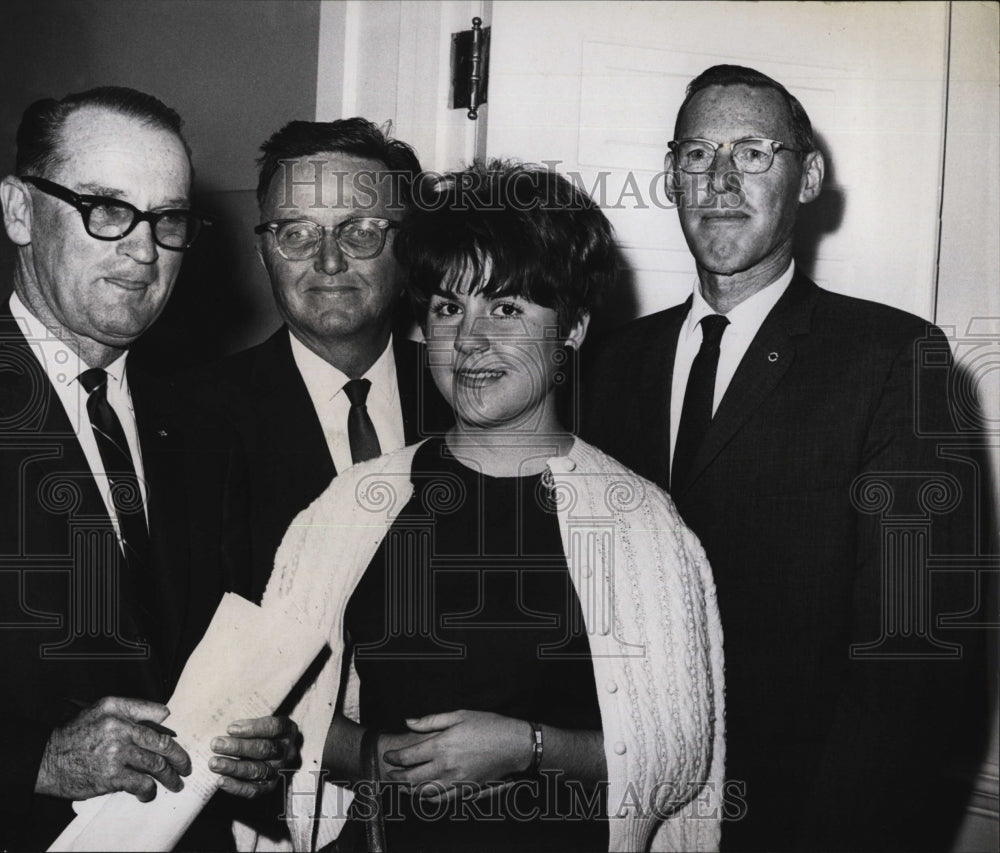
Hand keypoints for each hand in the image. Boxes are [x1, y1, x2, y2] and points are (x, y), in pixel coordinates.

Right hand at [35, 697, 191, 802]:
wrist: (44, 758)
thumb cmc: (72, 735)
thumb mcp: (98, 710)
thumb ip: (129, 710)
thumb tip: (163, 717)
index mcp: (117, 709)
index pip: (157, 713)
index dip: (171, 728)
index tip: (178, 740)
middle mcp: (119, 728)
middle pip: (162, 743)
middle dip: (179, 757)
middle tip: (186, 766)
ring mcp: (117, 753)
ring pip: (156, 765)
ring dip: (169, 777)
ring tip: (175, 783)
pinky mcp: (111, 776)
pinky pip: (141, 783)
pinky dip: (148, 790)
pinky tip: (148, 792)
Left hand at [209, 715, 299, 797]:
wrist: (271, 751)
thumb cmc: (261, 732)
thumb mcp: (261, 722)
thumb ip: (249, 725)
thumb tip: (228, 730)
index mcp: (288, 730)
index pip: (274, 728)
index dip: (253, 728)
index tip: (231, 728)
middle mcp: (286, 751)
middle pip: (265, 749)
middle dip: (238, 747)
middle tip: (216, 744)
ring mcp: (279, 770)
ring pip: (258, 770)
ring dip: (233, 767)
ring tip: (214, 762)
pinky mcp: (269, 786)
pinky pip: (254, 790)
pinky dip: (237, 786)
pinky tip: (221, 781)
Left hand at [382, 710, 528, 800]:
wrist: (514, 745)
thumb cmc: (488, 726)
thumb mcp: (459, 715)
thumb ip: (431, 720)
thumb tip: (408, 721)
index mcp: (442, 746)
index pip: (408, 757)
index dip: (394, 758)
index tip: (388, 757)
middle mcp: (446, 766)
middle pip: (412, 778)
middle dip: (397, 777)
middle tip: (389, 773)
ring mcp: (455, 781)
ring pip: (424, 791)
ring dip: (409, 789)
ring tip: (402, 784)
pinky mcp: (465, 789)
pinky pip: (441, 799)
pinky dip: (428, 798)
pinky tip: (423, 793)